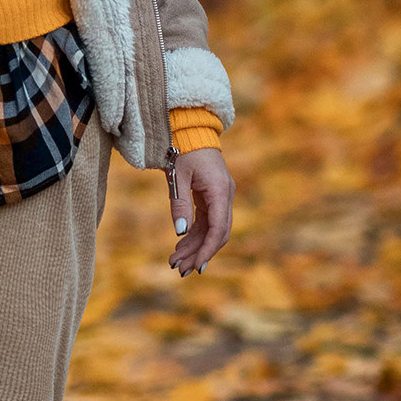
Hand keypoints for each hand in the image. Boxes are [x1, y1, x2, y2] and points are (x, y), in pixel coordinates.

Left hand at [167, 146, 233, 275]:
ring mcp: (221, 196)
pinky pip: (207, 221)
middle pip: (217, 233)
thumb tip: (180, 232)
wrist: (191, 130)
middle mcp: (225, 195)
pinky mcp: (213, 196)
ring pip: (212, 230)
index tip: (196, 266)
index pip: (218, 228)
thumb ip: (179, 204)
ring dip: (195, 247)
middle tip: (179, 270)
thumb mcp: (177, 176)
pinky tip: (180, 246)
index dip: (207, 249)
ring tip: (175, 262)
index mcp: (220, 191)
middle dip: (199, 253)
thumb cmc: (182, 149)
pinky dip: (194, 235)